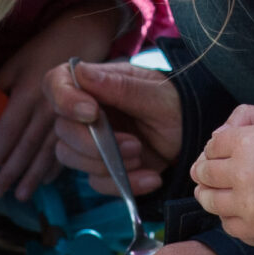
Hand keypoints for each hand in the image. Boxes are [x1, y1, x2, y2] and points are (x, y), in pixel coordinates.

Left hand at [0, 5, 125, 200]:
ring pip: (48, 152)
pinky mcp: (83, 116)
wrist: (85, 34)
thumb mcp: (18, 59)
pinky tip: (47, 180)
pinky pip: (69, 145)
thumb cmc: (46, 44)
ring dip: (33, 176)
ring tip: (20, 195)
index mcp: (27, 92)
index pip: (8, 129)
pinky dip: (57, 166)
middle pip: (26, 147)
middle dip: (11, 172)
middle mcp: (47, 107)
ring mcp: (67, 114)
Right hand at [50, 57, 183, 197]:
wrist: (197, 138)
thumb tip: (81, 71)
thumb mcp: (157, 95)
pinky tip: (151, 177)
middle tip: (133, 145)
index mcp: (98, 84)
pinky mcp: (103, 167)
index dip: (64, 99)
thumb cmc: (179, 106)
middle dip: (93, 144)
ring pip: (70, 157)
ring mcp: (93, 141)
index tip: (91, 114)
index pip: (57, 83)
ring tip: (142, 157)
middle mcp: (88, 111)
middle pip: (62, 129)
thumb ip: (121, 87)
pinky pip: (97, 182)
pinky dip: (124, 183)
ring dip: (107, 164)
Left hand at [191, 105, 253, 249]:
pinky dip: (227, 216)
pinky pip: (227, 223)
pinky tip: (234, 210)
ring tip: (216, 192)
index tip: (220, 152)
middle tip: (209, 172)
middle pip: (203, 172)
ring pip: (208, 199)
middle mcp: (240, 172)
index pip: (212, 145)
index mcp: (246, 142)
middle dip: (204, 170)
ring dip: (209, 193)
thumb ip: (250, 118)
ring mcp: (245, 203)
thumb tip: (220, 133)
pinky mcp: (253, 228)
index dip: (215, 148)